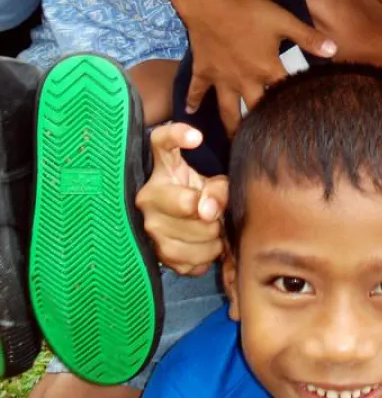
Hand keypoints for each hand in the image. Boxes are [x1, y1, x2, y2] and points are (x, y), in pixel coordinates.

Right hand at [135, 123, 227, 275]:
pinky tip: (205, 247)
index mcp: (162, 169)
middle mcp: (148, 196)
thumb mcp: (211, 183)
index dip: (177, 135)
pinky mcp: (155, 254)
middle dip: (212, 212)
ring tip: (214, 231)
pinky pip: (189, 261)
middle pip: (187, 203)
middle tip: (217, 214)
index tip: (197, 137)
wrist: (181, 226)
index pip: (161, 142)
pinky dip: (205, 258)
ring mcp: (148, 226)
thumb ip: (218, 189)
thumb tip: (208, 209)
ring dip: (213, 238)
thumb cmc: (197, 195)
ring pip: (192, 236)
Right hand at [184, 0, 336, 133]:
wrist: (211, 1)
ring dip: (231, 126)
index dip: (294, 107)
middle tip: (267, 144)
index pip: (284, 95)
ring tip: (234, 142)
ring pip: (227, 110)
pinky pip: (197, 91)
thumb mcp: (284, 21)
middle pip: (255, 111)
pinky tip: (190, 113)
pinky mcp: (203, 71)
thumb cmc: (250, 10)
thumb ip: (308, 38)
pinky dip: (193, 101)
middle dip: (261, 128)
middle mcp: (244, 80)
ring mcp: (221, 79)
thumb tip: (336, 51)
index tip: (301, 123)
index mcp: (267, 69)